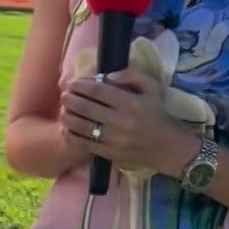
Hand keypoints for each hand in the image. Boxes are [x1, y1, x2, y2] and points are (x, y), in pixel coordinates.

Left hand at [60, 68, 184, 174]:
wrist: (165, 146)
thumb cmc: (155, 113)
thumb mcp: (152, 88)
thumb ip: (132, 75)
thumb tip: (108, 76)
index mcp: (132, 103)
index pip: (98, 90)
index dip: (81, 85)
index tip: (72, 83)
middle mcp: (122, 121)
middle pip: (86, 107)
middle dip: (70, 99)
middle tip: (64, 95)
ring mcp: (115, 139)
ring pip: (81, 126)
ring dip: (67, 116)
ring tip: (64, 110)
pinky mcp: (109, 153)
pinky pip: (84, 144)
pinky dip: (71, 135)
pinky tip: (67, 128)